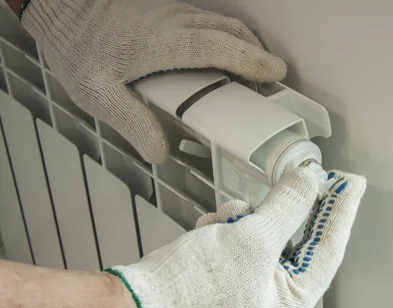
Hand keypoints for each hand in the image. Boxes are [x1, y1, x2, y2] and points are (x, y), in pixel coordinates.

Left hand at [21, 0, 285, 162]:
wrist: (62, 8)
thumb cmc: (79, 51)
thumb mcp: (97, 93)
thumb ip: (133, 123)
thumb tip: (162, 153)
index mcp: (164, 44)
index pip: (218, 48)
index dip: (251, 60)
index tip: (276, 74)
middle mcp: (176, 23)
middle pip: (230, 32)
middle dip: (257, 53)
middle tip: (272, 80)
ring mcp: (174, 12)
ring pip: (223, 23)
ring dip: (245, 44)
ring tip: (254, 70)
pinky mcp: (169, 10)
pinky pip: (210, 21)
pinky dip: (229, 38)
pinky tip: (225, 56)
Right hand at [106, 168, 365, 307]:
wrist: (139, 302)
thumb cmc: (198, 283)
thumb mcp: (252, 239)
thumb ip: (288, 206)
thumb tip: (312, 178)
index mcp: (292, 303)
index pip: (329, 249)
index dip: (341, 212)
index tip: (352, 181)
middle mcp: (277, 298)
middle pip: (299, 240)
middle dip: (290, 208)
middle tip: (307, 173)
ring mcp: (251, 286)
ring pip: (268, 234)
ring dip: (251, 216)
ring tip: (230, 216)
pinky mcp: (230, 274)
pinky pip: (244, 239)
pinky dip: (231, 226)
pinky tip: (211, 225)